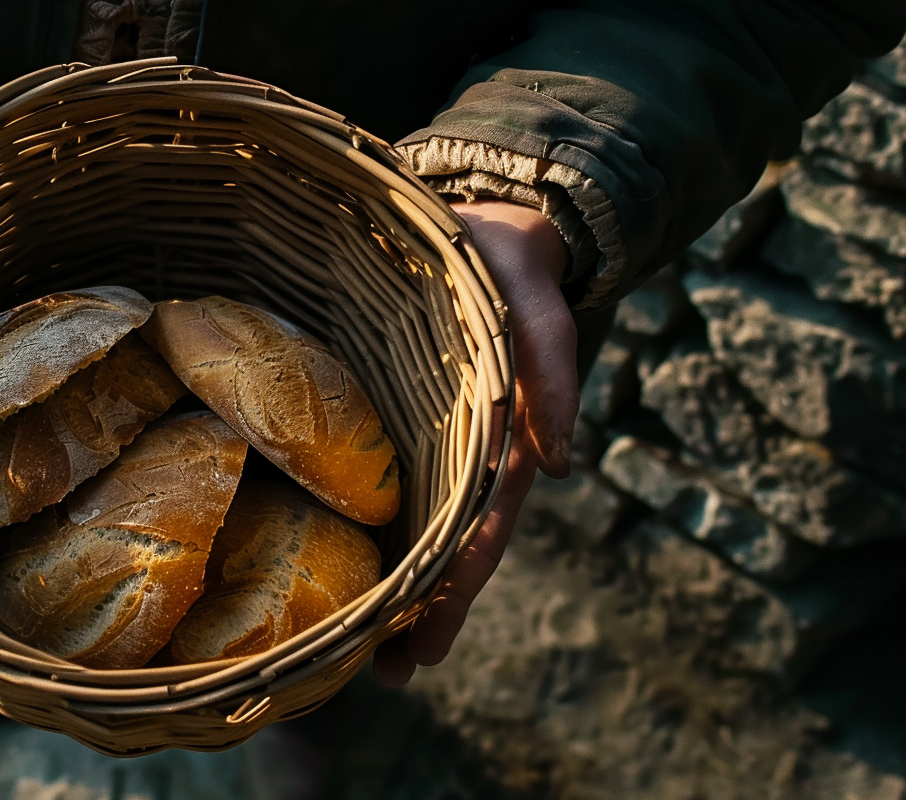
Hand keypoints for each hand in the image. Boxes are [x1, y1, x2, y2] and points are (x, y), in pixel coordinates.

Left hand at [373, 198, 578, 684]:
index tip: (428, 640)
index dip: (457, 586)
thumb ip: (551, 372)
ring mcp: (434, 443)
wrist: (477, 232)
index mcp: (506, 441)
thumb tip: (559, 464)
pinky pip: (389, 487)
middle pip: (449, 549)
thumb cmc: (508, 269)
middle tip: (389, 675)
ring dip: (400, 590)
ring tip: (363, 653)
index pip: (482, 528)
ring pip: (420, 529)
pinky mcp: (401, 423)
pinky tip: (346, 567)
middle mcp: (469, 455)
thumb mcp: (539, 307)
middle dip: (425, 613)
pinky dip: (377, 533)